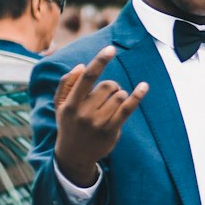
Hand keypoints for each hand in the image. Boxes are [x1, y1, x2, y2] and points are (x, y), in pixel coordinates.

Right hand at [53, 47, 147, 187]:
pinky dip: (137, 96)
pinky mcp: (111, 131)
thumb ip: (67, 83)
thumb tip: (82, 66)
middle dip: (111, 86)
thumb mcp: (60, 104)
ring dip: (119, 95)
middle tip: (107, 95)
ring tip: (111, 105)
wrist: (74, 156)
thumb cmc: (68, 124)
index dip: (99, 61)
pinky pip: (127, 109)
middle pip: (107, 86)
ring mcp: (98, 123)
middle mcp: (84, 113)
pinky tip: (144, 86)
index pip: (87, 78)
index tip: (111, 49)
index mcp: (70, 104)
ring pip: (119, 96)